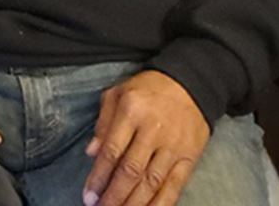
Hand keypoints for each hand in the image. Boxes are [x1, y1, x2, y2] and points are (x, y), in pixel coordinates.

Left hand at [83, 71, 209, 205]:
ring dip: (135, 204)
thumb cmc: (147, 89)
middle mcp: (152, 131)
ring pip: (152, 183)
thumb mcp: (118, 93)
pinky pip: (175, 187)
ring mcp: (173, 147)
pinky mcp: (189, 159)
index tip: (88, 196)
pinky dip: (162, 204)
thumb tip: (91, 153)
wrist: (190, 85)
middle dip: (114, 196)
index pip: (111, 151)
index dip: (98, 176)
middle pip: (131, 171)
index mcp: (131, 111)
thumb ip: (103, 122)